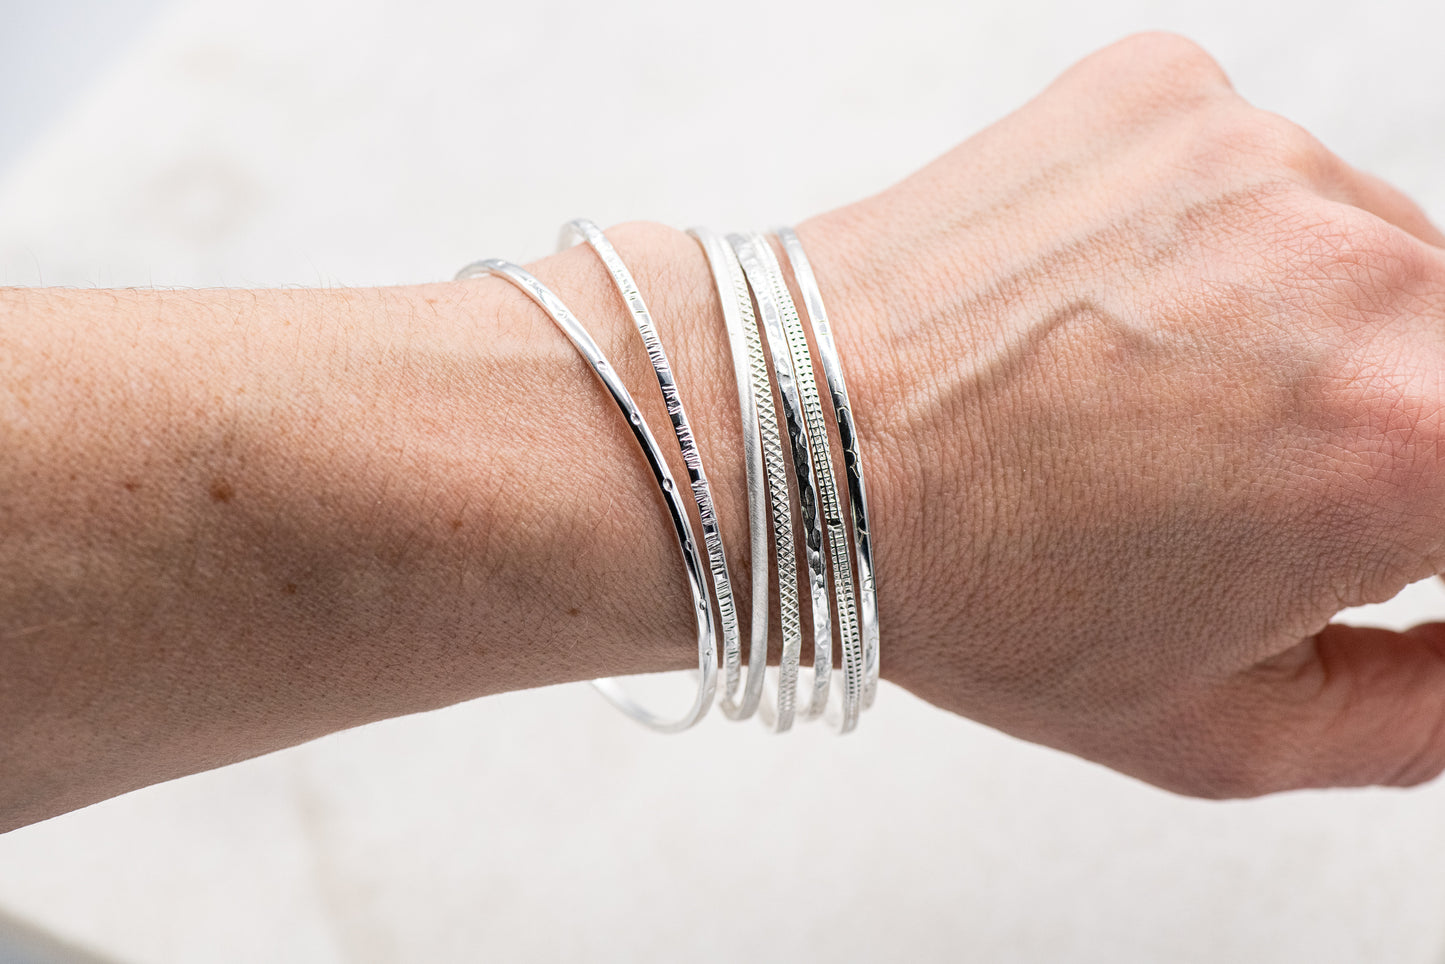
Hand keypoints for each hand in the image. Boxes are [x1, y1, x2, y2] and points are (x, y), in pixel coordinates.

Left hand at [799, 32, 1444, 796]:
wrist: (790, 439)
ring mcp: (1256, 162)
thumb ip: (1413, 713)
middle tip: (1261, 474)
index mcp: (1405, 441)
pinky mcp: (1170, 98)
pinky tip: (1109, 318)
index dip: (1430, 524)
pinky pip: (1259, 179)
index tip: (1385, 538)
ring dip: (1307, 326)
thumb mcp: (1212, 728)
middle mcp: (1355, 268)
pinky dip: (1215, 248)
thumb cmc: (965, 582)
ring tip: (1151, 396)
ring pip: (1371, 253)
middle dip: (1397, 423)